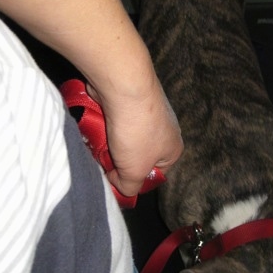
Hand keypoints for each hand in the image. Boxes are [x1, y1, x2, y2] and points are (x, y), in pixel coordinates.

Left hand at [88, 76, 182, 196]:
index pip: (154, 175)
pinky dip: (107, 124)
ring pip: (125, 138)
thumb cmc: (136, 131)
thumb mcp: (134, 171)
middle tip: (105, 159)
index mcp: (173, 149)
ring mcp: (150, 112)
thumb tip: (120, 184)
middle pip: (138, 155)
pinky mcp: (133, 100)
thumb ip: (129, 186)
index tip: (116, 178)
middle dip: (119, 159)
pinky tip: (98, 123)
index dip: (133, 179)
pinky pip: (118, 120)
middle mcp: (166, 130)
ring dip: (110, 142)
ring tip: (99, 140)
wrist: (125, 85)